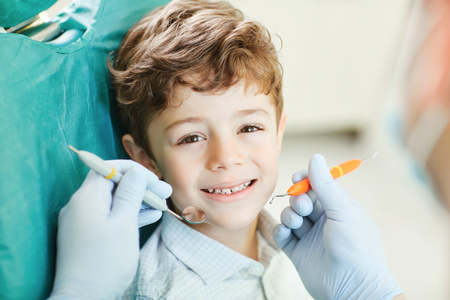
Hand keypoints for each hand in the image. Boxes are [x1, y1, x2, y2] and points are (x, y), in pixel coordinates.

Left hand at [48, 160, 171, 299]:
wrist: (83, 298)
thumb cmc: (106, 261)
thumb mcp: (124, 223)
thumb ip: (131, 193)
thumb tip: (136, 172)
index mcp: (87, 197)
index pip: (107, 167)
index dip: (133, 170)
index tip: (154, 180)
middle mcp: (79, 205)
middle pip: (111, 184)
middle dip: (139, 185)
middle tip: (164, 191)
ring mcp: (81, 221)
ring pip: (112, 201)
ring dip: (136, 200)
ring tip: (161, 203)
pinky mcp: (86, 235)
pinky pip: (108, 216)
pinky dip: (127, 214)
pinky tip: (149, 216)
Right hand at [273, 154, 402, 299]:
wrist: (352, 288)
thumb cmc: (356, 248)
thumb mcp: (343, 211)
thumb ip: (325, 185)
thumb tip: (315, 157)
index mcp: (340, 208)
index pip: (320, 185)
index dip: (307, 179)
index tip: (297, 177)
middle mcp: (324, 220)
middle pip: (302, 198)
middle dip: (298, 199)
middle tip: (303, 207)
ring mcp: (310, 236)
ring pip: (291, 215)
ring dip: (290, 215)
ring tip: (297, 223)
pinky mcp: (298, 252)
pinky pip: (283, 235)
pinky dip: (281, 231)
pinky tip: (287, 234)